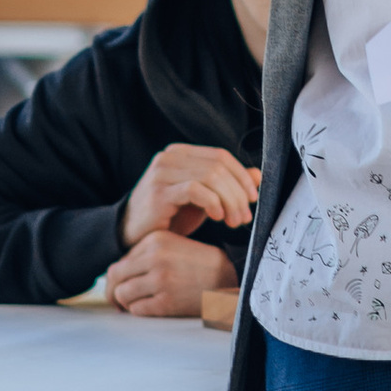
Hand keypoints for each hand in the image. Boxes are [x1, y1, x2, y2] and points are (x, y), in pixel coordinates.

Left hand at [106, 228, 230, 316]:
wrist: (229, 280)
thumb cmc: (199, 265)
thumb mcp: (174, 246)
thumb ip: (146, 254)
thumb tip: (115, 274)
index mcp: (156, 239)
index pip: (120, 260)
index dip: (119, 277)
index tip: (124, 285)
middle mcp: (155, 257)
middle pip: (114, 276)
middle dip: (112, 291)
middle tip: (117, 301)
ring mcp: (160, 280)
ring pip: (122, 294)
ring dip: (126, 303)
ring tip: (136, 305)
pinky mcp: (166, 301)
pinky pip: (137, 309)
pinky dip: (139, 311)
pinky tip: (150, 308)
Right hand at [119, 141, 260, 245]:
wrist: (132, 236)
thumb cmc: (169, 217)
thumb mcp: (203, 199)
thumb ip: (227, 185)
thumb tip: (257, 175)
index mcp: (181, 154)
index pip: (221, 156)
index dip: (242, 175)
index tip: (253, 198)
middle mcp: (170, 157)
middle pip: (219, 166)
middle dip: (238, 193)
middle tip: (244, 217)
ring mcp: (162, 172)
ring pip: (211, 177)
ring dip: (229, 200)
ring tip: (233, 221)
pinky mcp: (158, 191)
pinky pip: (196, 189)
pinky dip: (212, 202)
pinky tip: (217, 217)